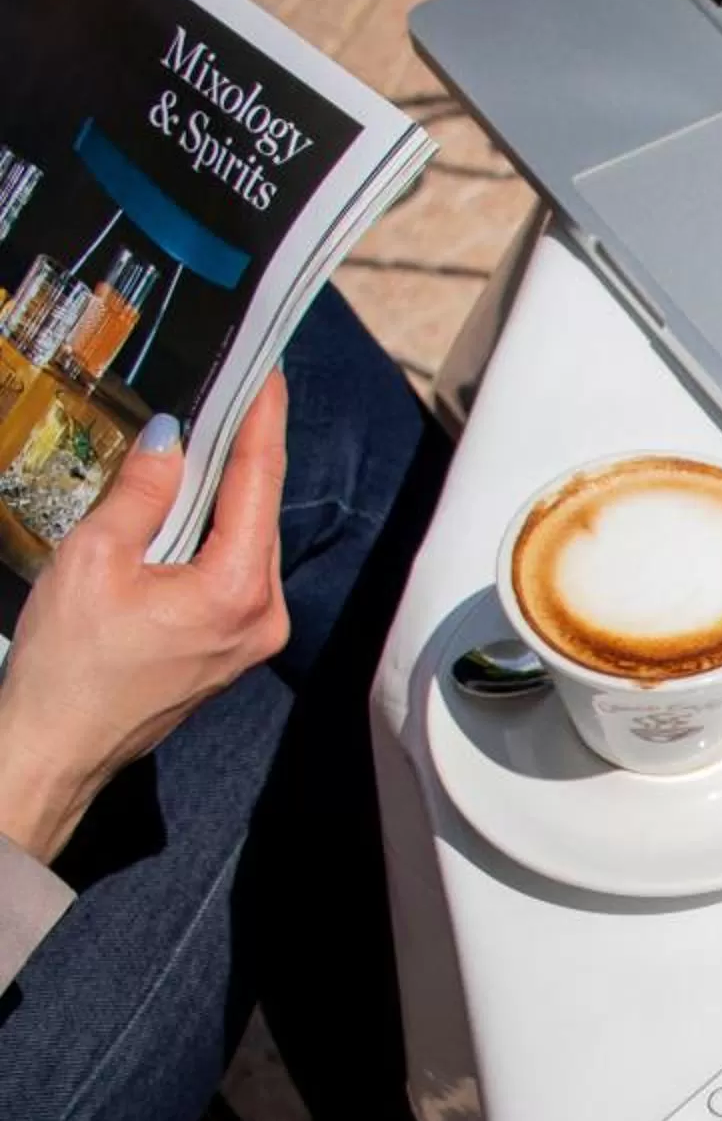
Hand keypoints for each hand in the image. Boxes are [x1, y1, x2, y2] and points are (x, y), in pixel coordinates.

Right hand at [0, 377, 290, 861]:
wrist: (56, 749)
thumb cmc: (70, 666)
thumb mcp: (96, 559)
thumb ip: (141, 492)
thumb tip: (171, 436)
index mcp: (239, 589)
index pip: (260, 481)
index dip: (262, 418)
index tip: (267, 370)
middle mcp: (264, 614)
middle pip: (261, 509)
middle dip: (246, 448)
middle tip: (239, 385)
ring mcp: (253, 634)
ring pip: (246, 539)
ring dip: (229, 488)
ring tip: (215, 428)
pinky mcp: (231, 646)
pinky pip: (231, 569)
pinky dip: (216, 529)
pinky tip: (196, 498)